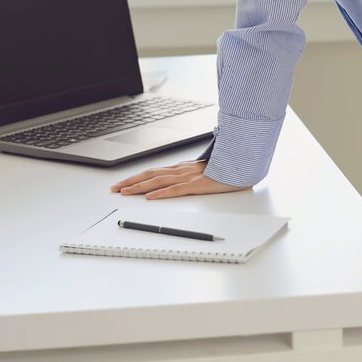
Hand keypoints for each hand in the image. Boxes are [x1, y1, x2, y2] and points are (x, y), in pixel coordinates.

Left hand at [110, 159, 250, 198]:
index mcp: (184, 168)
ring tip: (124, 192)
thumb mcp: (207, 169)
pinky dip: (162, 193)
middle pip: (151, 175)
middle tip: (115, 188)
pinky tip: (151, 197)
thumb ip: (195, 174)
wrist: (246, 164)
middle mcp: (183, 170)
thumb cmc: (230, 168)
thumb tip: (185, 180)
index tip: (122, 184)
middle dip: (131, 182)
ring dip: (139, 187)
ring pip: (159, 181)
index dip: (136, 177)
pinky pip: (177, 189)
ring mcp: (191, 176)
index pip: (154, 172)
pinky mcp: (200, 185)